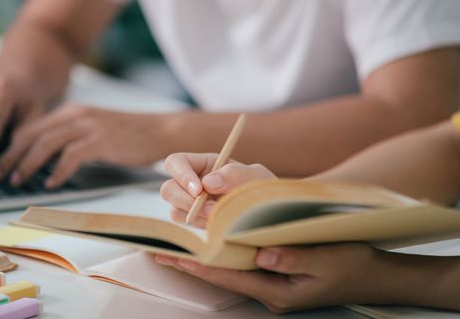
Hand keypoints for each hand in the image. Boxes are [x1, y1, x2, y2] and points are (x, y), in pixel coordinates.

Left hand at [0, 103, 172, 187]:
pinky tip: (51, 183)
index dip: (13, 145)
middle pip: (33, 134)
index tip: (2, 162)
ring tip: (17, 180)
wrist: (161, 131)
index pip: (33, 127)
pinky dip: (58, 171)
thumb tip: (50, 160)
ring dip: (28, 164)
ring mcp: (89, 127)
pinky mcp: (101, 141)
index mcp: (73, 112)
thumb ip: (73, 138)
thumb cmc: (130, 134)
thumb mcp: (96, 130)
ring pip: (46, 143)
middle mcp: (77, 115)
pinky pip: (71, 156)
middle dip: (12, 155)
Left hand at [155, 243, 431, 312]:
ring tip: (178, 246)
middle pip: (222, 274)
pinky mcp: (277, 275)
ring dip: (205, 258)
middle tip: (161, 250)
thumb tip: (262, 252)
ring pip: (230, 269)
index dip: (197, 265)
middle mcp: (269, 290)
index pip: (228, 275)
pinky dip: (225, 253)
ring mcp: (273, 283)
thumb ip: (295, 256)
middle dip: (192, 263)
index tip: (170, 255)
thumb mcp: (327, 259)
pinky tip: (213, 243)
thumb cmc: (352, 265)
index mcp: (277, 290)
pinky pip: (244, 264)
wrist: (373, 276)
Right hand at [160, 153, 275, 227]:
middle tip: (211, 210)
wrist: (270, 215)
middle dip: (186, 201)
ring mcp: (191, 206)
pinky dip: (199, 228)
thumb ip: (235, 174)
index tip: (198, 189)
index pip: (176, 162)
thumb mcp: (256, 176)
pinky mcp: (195, 224)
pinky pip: (184, 229)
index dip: (181, 174)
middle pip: (168, 189)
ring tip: (220, 217)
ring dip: (195, 217)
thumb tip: (208, 183)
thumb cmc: (263, 189)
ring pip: (174, 210)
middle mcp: (192, 184)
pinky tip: (217, 226)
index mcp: (203, 165)